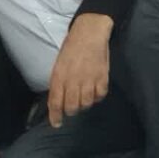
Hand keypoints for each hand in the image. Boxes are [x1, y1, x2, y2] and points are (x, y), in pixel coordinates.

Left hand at [47, 13, 112, 127]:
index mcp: (59, 77)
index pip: (56, 103)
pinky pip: (100, 95)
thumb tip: (58, 100)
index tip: (57, 124)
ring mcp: (89, 79)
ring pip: (86, 103)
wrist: (90, 33)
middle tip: (73, 108)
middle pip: (72, 107)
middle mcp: (73, 80)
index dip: (55, 116)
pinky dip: (97, 97)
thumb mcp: (58, 65)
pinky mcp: (103, 76)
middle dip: (71, 111)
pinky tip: (95, 91)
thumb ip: (58, 83)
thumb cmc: (71, 49)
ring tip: (85, 98)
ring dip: (85, 104)